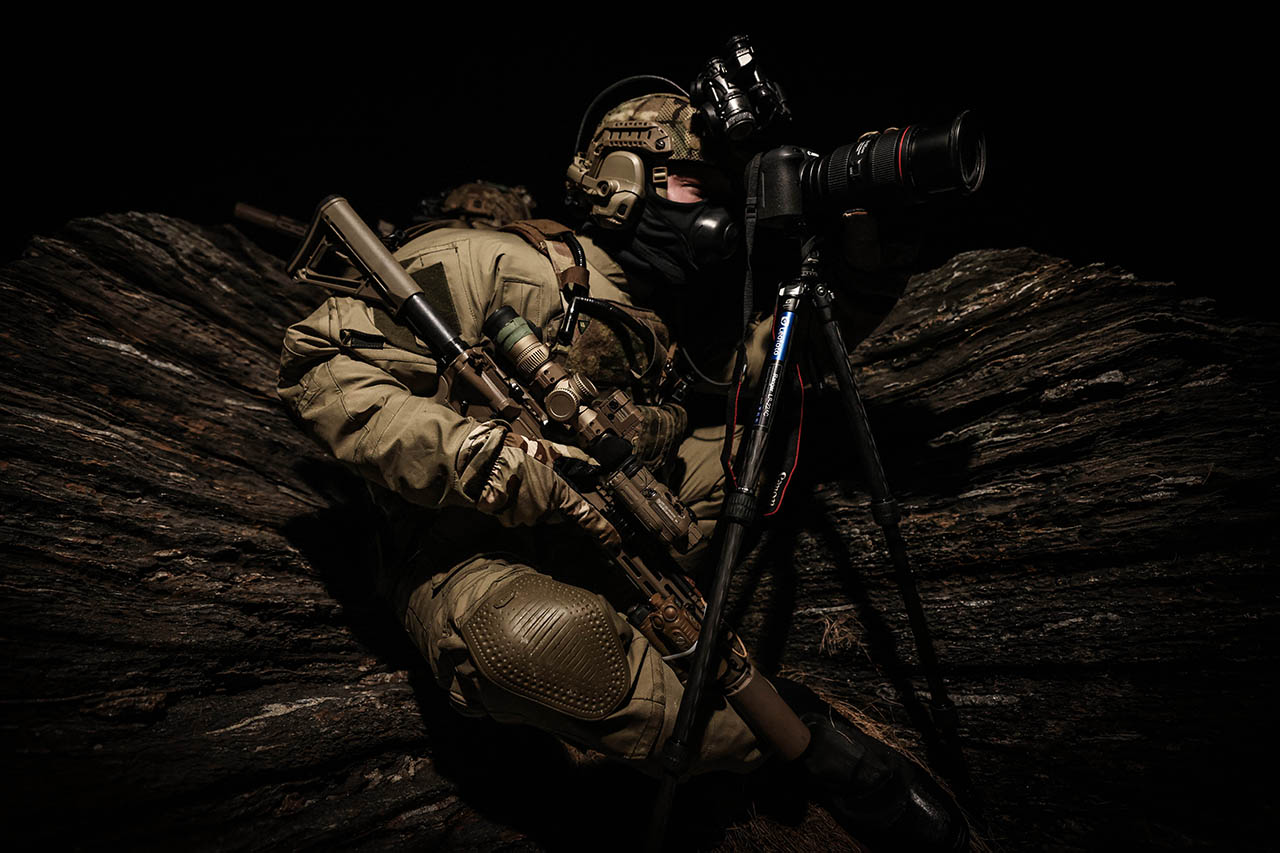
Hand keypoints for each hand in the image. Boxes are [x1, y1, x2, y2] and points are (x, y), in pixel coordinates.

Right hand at [475, 431, 620, 550]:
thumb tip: (593, 461)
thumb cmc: (516, 454)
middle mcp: (545, 509)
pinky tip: (509, 491)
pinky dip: (514, 507)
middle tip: (536, 482)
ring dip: (530, 503)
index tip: (614, 542)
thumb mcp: (550, 450)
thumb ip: (574, 457)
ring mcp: (527, 517)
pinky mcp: (509, 521)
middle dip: (549, 502)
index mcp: (559, 493)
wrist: (485, 460)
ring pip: (534, 515)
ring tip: (519, 483)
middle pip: (555, 514)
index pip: (586, 516)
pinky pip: (517, 517)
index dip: (603, 531)